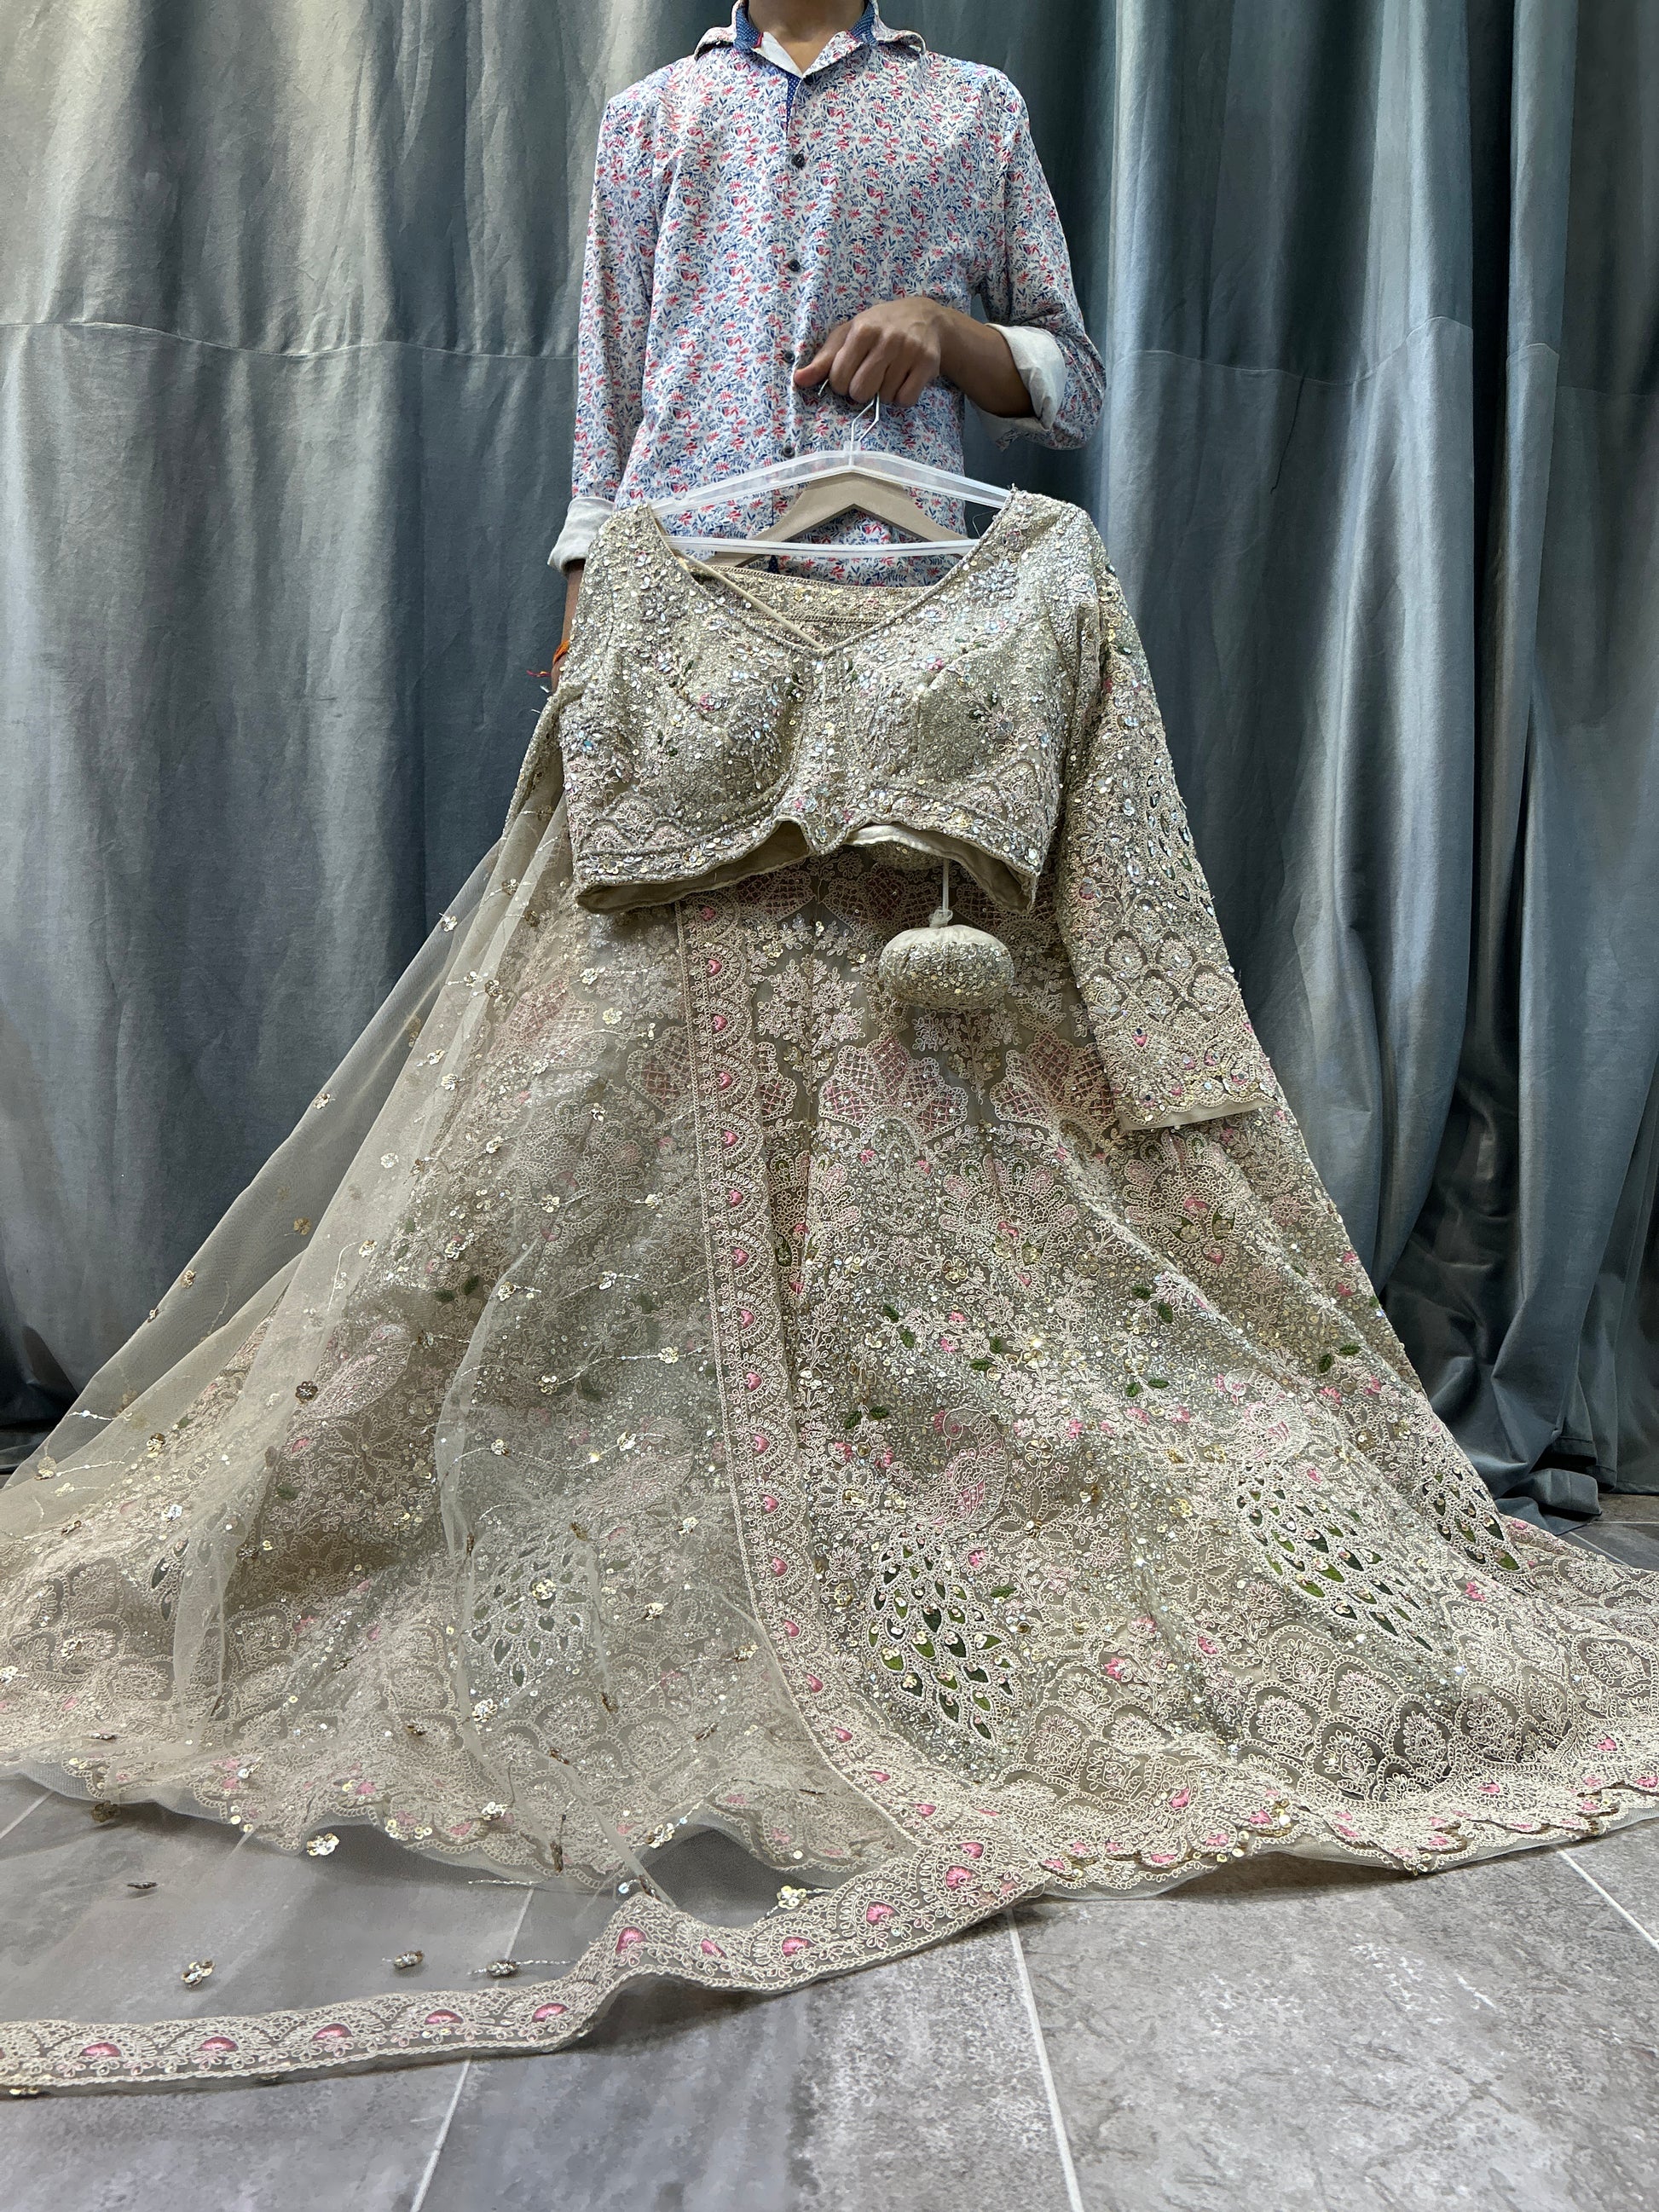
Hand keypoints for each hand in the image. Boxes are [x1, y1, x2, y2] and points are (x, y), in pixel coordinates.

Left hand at [793, 296, 946, 409]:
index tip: (850, 372)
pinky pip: (906, 399)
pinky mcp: (928, 364)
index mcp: (863, 330)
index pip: (839, 378)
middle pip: (861, 392)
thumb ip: (824, 359)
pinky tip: (903, 380)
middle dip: (861, 391)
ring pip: (885, 398)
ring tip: (890, 373)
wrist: (925, 317)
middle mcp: (887, 339)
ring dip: (884, 393)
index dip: (841, 383)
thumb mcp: (849, 335)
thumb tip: (798, 380)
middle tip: (870, 376)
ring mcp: (910, 351)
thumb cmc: (879, 327)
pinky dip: (902, 397)